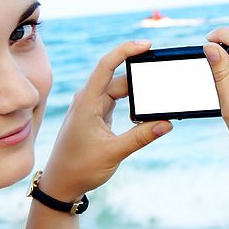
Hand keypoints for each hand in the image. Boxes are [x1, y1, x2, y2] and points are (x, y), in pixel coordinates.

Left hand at [39, 40, 172, 201]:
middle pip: (119, 78)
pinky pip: (118, 101)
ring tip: (160, 95)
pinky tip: (148, 108)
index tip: (147, 45)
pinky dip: (134, 103)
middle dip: (141, 77)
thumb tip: (166, 124)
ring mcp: (93, 106)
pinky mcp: (98, 115)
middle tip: (164, 77)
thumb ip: (141, 137)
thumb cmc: (79, 168)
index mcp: (86, 102)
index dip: (126, 51)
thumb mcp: (113, 153)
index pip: (106, 66)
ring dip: (139, 92)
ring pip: (120, 91)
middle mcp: (88, 99)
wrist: (61, 183)